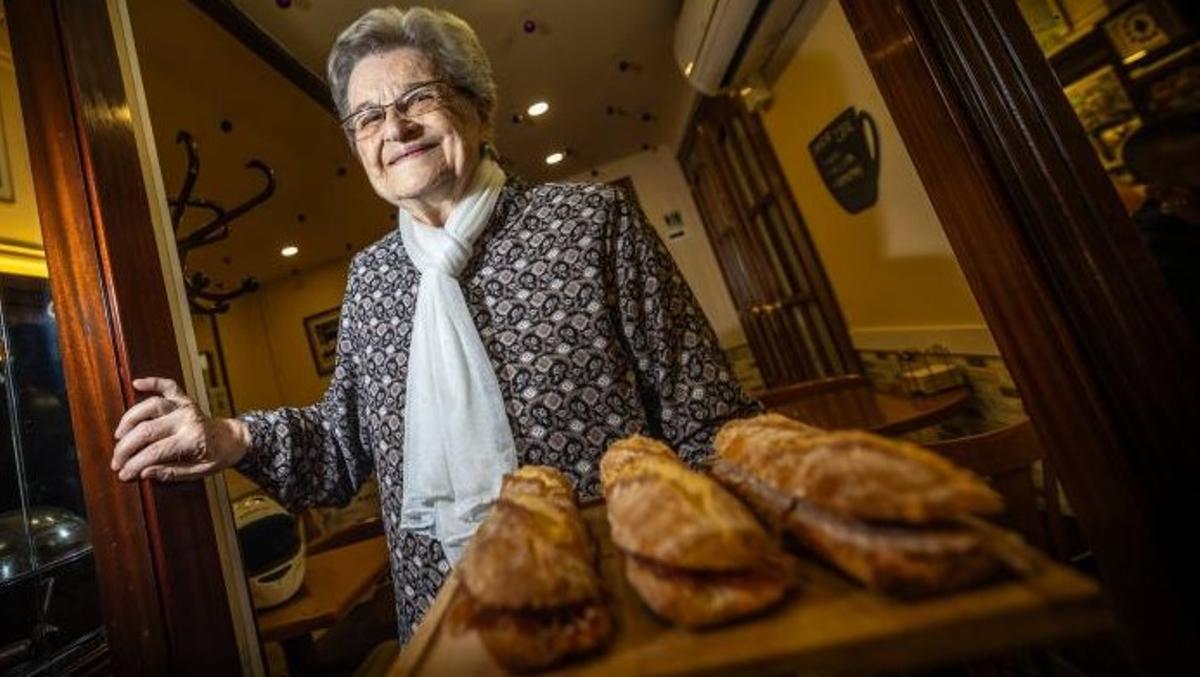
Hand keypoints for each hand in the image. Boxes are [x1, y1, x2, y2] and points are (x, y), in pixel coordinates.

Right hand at [112, 377, 250, 481]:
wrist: (233, 439)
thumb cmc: (216, 456)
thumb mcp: (198, 472)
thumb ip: (171, 473)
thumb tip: (144, 472)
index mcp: (193, 439)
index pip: (155, 452)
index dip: (135, 464)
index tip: (123, 474)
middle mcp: (188, 419)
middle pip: (147, 430)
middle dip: (126, 447)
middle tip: (116, 461)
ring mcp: (186, 406)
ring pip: (151, 406)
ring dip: (130, 419)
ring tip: (119, 435)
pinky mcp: (185, 399)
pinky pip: (168, 385)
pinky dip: (152, 382)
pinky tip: (136, 384)